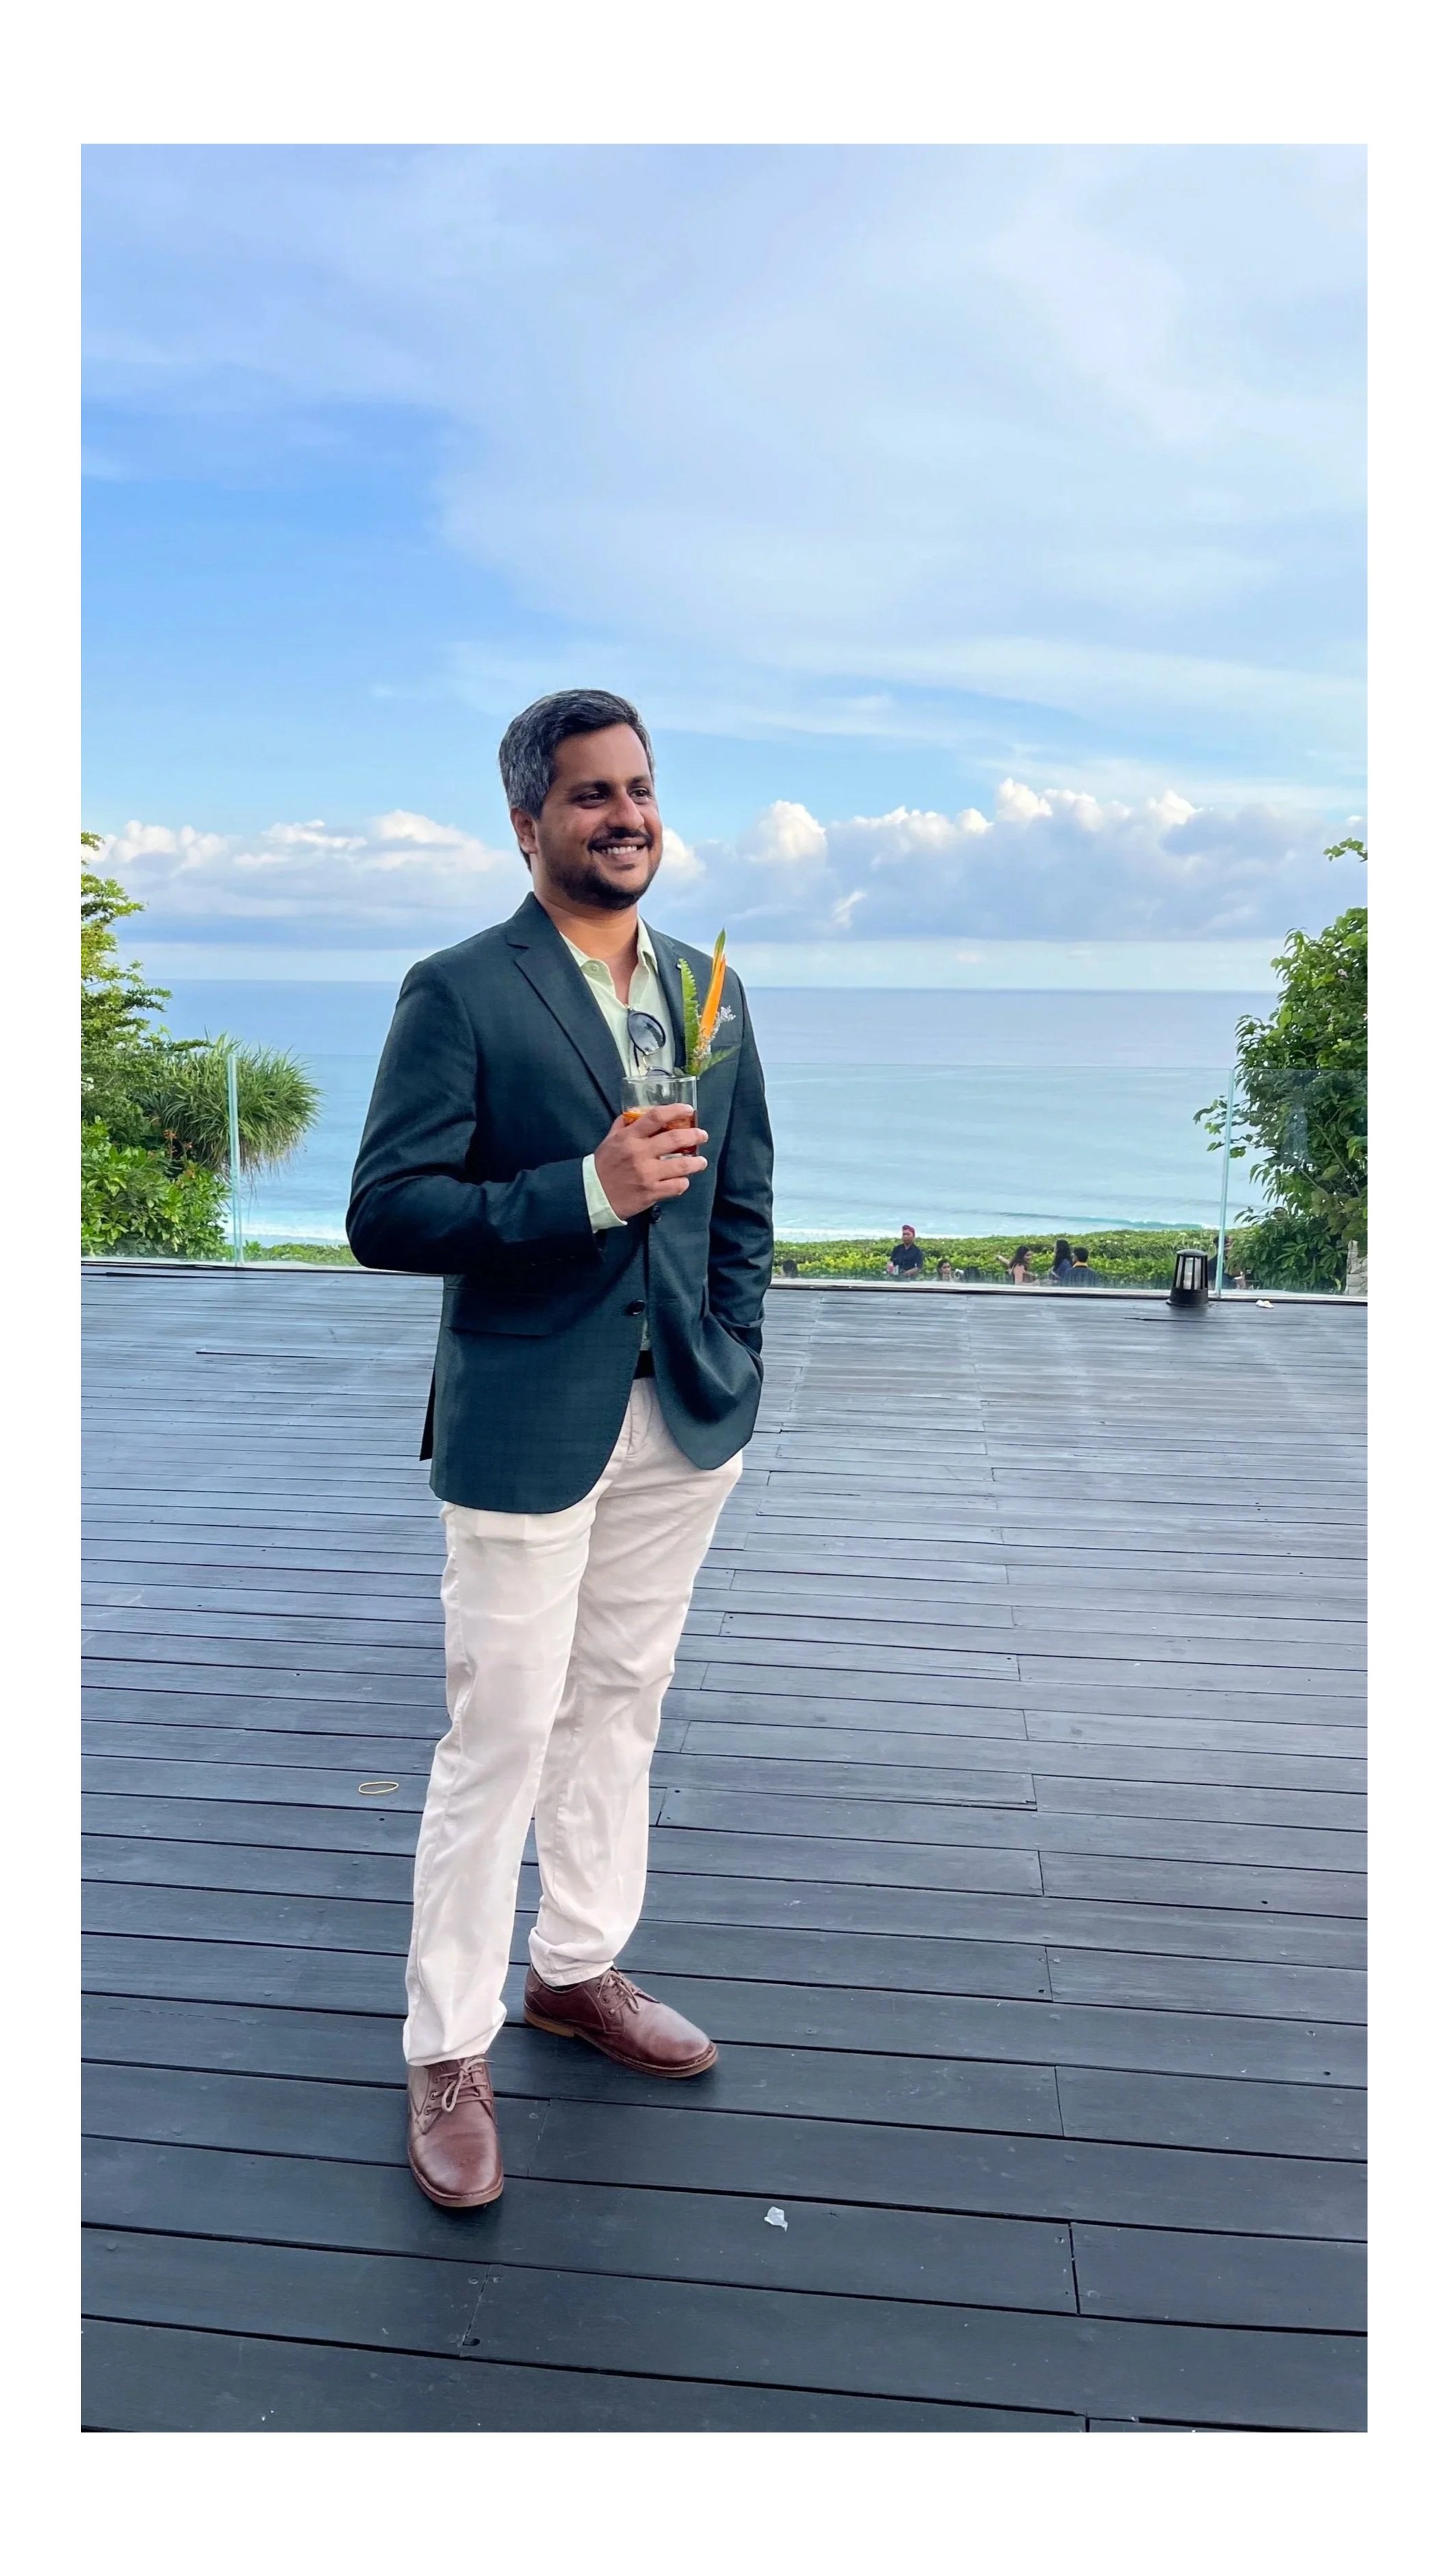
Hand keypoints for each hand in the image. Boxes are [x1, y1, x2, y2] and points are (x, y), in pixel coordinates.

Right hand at [594, 1102, 707, 1218]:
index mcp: (629, 1137)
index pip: (656, 1117)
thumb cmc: (603, 1166)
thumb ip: (624, 1125)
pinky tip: (683, 1181)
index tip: (688, 1109)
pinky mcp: (651, 1192)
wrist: (593, 1195)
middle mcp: (640, 1154)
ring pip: (682, 1165)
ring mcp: (647, 1174)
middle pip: (675, 1139)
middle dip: (694, 1135)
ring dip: (696, 1162)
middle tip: (702, 1136)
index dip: (675, 1110)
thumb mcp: (610, 1140)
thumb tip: (639, 1112)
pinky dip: (683, 1183)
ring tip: (701, 1161)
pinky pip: (677, 1186)